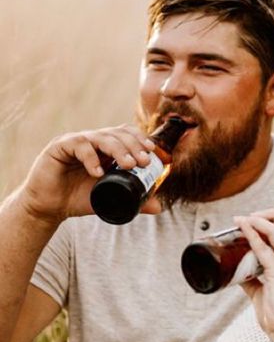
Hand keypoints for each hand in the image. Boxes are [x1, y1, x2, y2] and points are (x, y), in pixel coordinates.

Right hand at [20, 125, 158, 224]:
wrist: (47, 208)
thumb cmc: (77, 198)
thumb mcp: (108, 198)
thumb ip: (132, 199)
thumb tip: (158, 207)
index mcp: (105, 146)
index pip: (126, 133)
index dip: (140, 138)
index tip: (152, 151)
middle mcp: (93, 139)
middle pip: (117, 133)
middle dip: (133, 145)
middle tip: (143, 161)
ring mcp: (77, 140)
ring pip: (101, 137)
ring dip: (118, 149)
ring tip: (128, 165)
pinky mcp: (60, 146)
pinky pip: (79, 145)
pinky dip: (91, 158)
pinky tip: (98, 172)